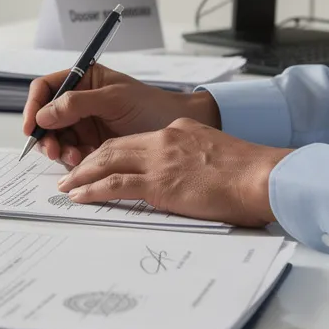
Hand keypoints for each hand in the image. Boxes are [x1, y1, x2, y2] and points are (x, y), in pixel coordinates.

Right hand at [22, 65, 219, 167]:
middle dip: (45, 134)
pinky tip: (83, 161)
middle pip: (45, 117)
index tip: (32, 125)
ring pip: (56, 138)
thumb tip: (44, 114)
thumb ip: (77, 103)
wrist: (175, 131)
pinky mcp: (91, 146)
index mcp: (82, 80)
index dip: (34, 105)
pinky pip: (70, 153)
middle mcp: (78, 101)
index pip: (46, 88)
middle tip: (52, 150)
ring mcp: (83, 124)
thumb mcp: (114, 99)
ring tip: (73, 157)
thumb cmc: (151, 105)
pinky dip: (72, 160)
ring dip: (59, 149)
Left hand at [54, 118, 291, 226]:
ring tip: (66, 187)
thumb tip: (190, 177)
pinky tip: (79, 196)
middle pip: (114, 146)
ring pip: (107, 162)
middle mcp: (164, 140)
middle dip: (89, 160)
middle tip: (71, 173)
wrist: (262, 176)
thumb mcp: (218, 155)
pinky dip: (92, 189)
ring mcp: (160, 161)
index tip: (98, 161)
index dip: (111, 151)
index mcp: (179, 132)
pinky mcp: (159, 183)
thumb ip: (196, 159)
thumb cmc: (251, 174)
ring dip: (82, 175)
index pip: (136, 140)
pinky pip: (115, 184)